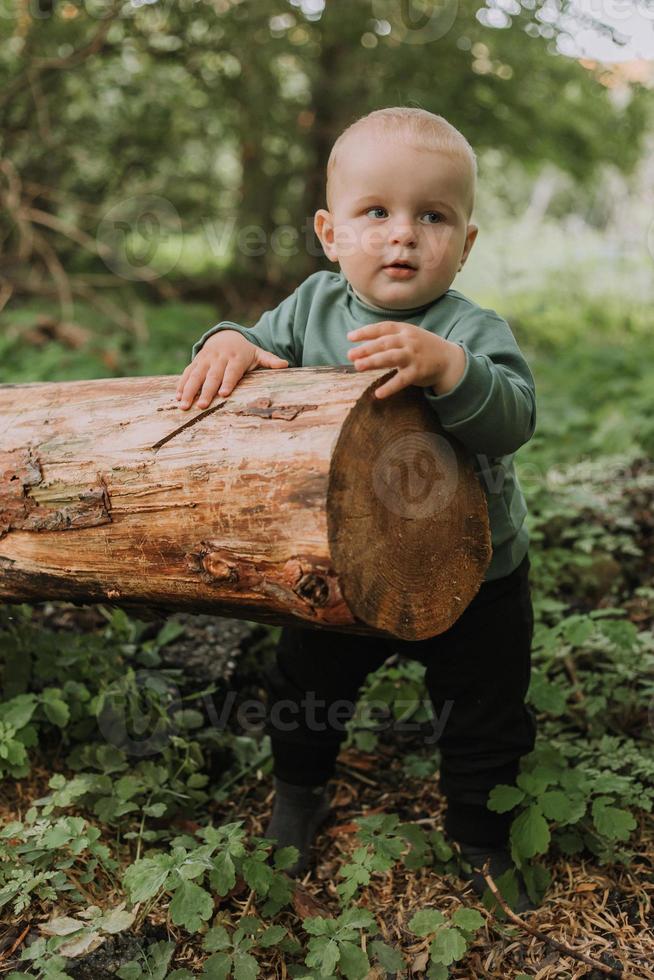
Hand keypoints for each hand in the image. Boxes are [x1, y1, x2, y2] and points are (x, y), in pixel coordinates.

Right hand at [176, 331, 288, 409]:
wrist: (225, 336)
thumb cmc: (245, 352)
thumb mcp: (258, 354)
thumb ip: (270, 361)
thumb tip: (285, 365)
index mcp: (236, 358)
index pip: (232, 371)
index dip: (228, 382)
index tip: (224, 394)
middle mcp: (219, 358)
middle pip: (212, 376)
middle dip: (206, 391)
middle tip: (201, 406)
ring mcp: (206, 360)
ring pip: (196, 375)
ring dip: (189, 390)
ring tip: (184, 405)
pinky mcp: (196, 362)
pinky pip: (187, 373)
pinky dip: (181, 384)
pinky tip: (177, 397)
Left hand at [346, 321, 465, 398]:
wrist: (449, 359)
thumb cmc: (423, 347)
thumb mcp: (408, 336)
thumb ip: (389, 338)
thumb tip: (363, 345)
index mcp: (404, 330)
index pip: (383, 328)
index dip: (366, 332)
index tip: (350, 337)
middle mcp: (408, 341)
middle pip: (384, 343)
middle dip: (366, 348)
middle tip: (350, 355)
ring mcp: (414, 356)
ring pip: (391, 357)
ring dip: (374, 362)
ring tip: (358, 366)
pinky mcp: (418, 372)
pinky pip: (402, 380)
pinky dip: (390, 387)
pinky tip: (378, 394)